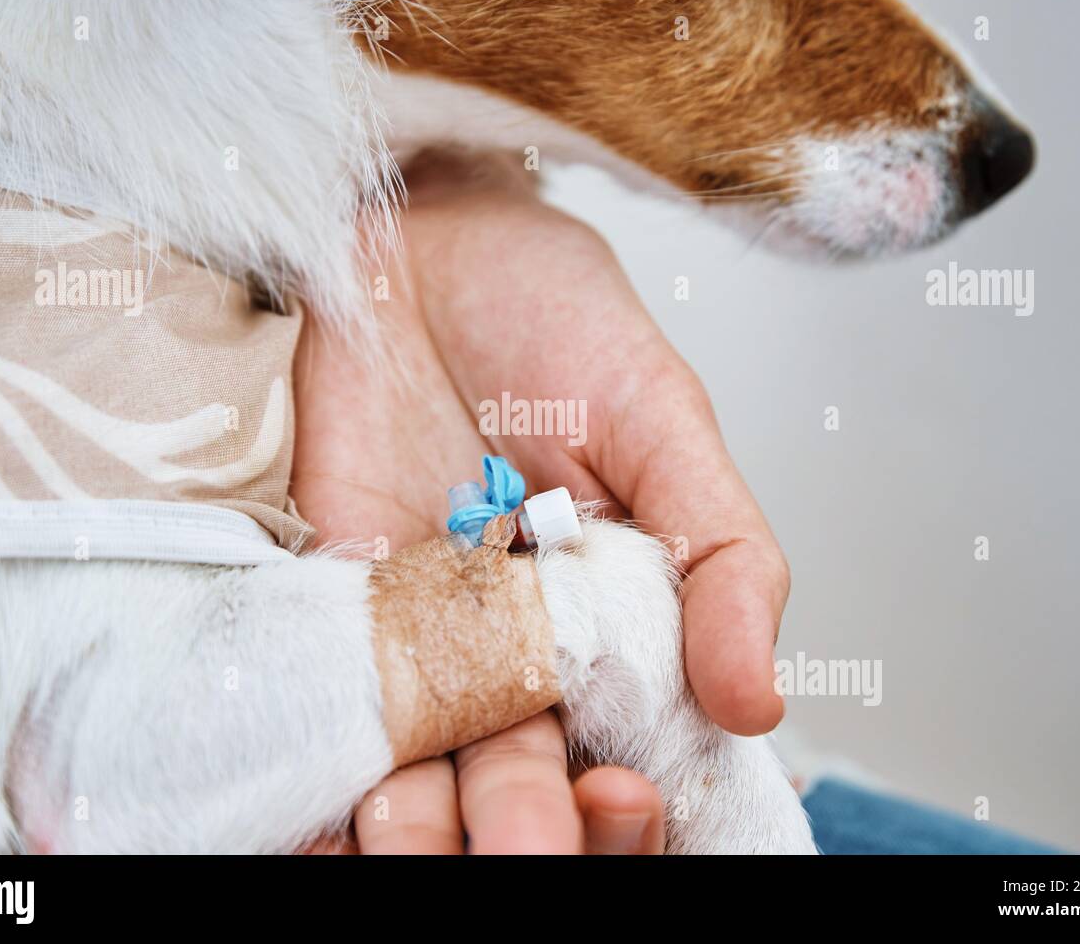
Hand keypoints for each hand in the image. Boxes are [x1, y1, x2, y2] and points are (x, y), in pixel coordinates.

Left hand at [290, 152, 789, 851]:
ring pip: (415, 772)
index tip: (623, 796)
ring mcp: (413, 634)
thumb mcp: (664, 421)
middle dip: (522, 828)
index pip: (636, 751)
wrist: (408, 241)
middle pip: (518, 785)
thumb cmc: (551, 313)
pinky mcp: (323, 605)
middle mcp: (512, 650)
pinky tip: (330, 813)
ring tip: (412, 837)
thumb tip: (760, 703)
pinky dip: (319, 775)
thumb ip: (724, 554)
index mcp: (616, 623)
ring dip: (415, 829)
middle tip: (524, 838)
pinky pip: (320, 709)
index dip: (628, 804)